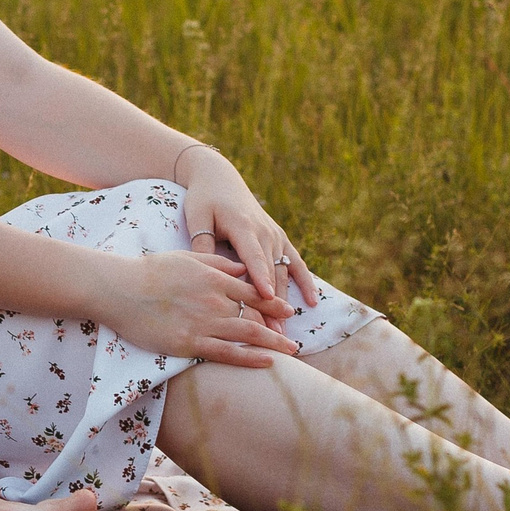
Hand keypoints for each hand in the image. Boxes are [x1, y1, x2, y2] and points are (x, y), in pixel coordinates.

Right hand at [95, 250, 297, 368]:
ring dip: (273, 344)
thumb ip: (217, 261)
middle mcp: (215, 300)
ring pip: (248, 334)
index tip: (288, 310)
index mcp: (215, 278)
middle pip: (256, 314)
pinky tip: (267, 363)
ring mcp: (204, 322)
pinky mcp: (190, 343)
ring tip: (291, 351)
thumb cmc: (150, 271)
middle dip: (279, 325)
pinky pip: (228, 353)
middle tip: (295, 337)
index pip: (253, 291)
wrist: (120, 289)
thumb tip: (242, 267)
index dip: (273, 301)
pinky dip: (250, 358)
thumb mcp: (187, 257)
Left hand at [182, 151, 319, 314]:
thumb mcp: (197, 217)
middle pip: (270, 273)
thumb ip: (202, 245)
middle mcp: (264, 232)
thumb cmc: (203, 199)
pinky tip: (312, 302)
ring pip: (282, 273)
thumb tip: (205, 274)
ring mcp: (275, 236)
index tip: (266, 298)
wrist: (219, 178)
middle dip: (272, 303)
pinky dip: (304, 282)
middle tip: (273, 332)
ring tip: (285, 328)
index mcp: (243, 226)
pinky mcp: (279, 239)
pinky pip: (295, 263)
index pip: (253, 257)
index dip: (260, 278)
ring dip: (284, 301)